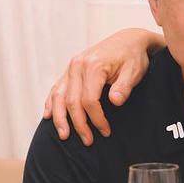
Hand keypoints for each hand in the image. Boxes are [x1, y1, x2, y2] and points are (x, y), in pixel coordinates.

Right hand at [43, 28, 160, 145]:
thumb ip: (124, 87)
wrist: (128, 40)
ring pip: (58, 96)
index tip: (105, 132)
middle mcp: (77, 66)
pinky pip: (56, 88)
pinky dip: (51, 103)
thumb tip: (115, 101)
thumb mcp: (134, 72)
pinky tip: (48, 116)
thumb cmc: (133, 57)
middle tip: (88, 141)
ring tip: (64, 135)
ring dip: (60, 118)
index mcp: (93, 66)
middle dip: (79, 124)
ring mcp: (71, 68)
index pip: (89, 100)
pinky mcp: (70, 70)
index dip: (96, 119)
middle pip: (72, 101)